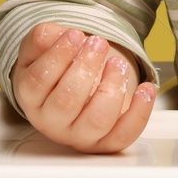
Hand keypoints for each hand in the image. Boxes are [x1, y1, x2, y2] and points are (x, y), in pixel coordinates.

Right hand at [11, 22, 156, 152]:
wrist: (82, 88)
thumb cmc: (60, 67)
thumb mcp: (43, 49)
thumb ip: (43, 38)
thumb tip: (56, 35)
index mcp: (32, 98)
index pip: (37, 81)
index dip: (58, 55)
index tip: (75, 34)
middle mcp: (52, 122)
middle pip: (67, 101)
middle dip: (86, 67)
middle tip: (98, 44)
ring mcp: (80, 135)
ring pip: (97, 120)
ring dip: (113, 87)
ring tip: (118, 63)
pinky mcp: (107, 143)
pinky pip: (124, 135)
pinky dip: (139, 111)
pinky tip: (145, 88)